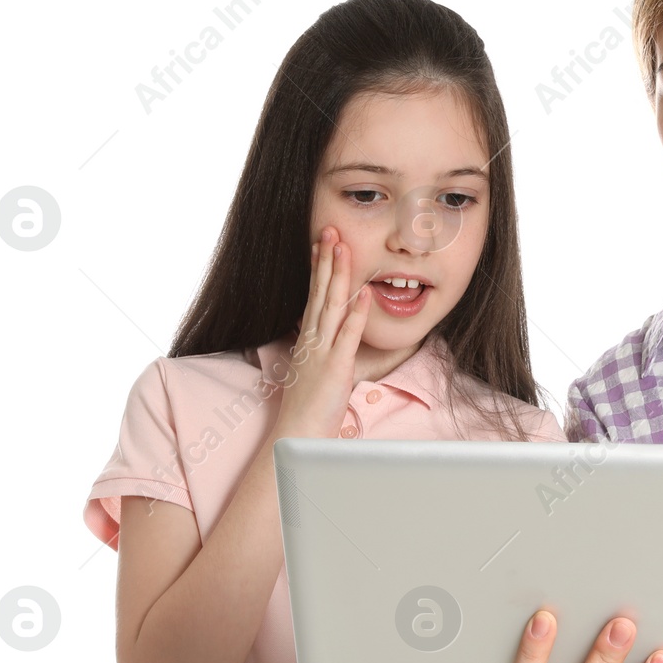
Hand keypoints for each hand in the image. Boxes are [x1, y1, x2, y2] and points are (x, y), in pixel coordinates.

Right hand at [272, 227, 370, 439]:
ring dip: (339, 275)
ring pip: (331, 305)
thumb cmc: (309, 405)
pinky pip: (348, 335)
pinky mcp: (335, 367)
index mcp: (309, 338)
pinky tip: (364, 292)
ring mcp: (322, 351)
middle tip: (330, 229)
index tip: (323, 242)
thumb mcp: (315, 369)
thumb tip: (325, 335)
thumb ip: (321, 348)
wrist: (297, 433)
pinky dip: (356, 313)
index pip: (314, 294)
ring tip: (343, 247)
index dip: (318, 267)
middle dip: (326, 259)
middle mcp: (313, 338)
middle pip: (320, 291)